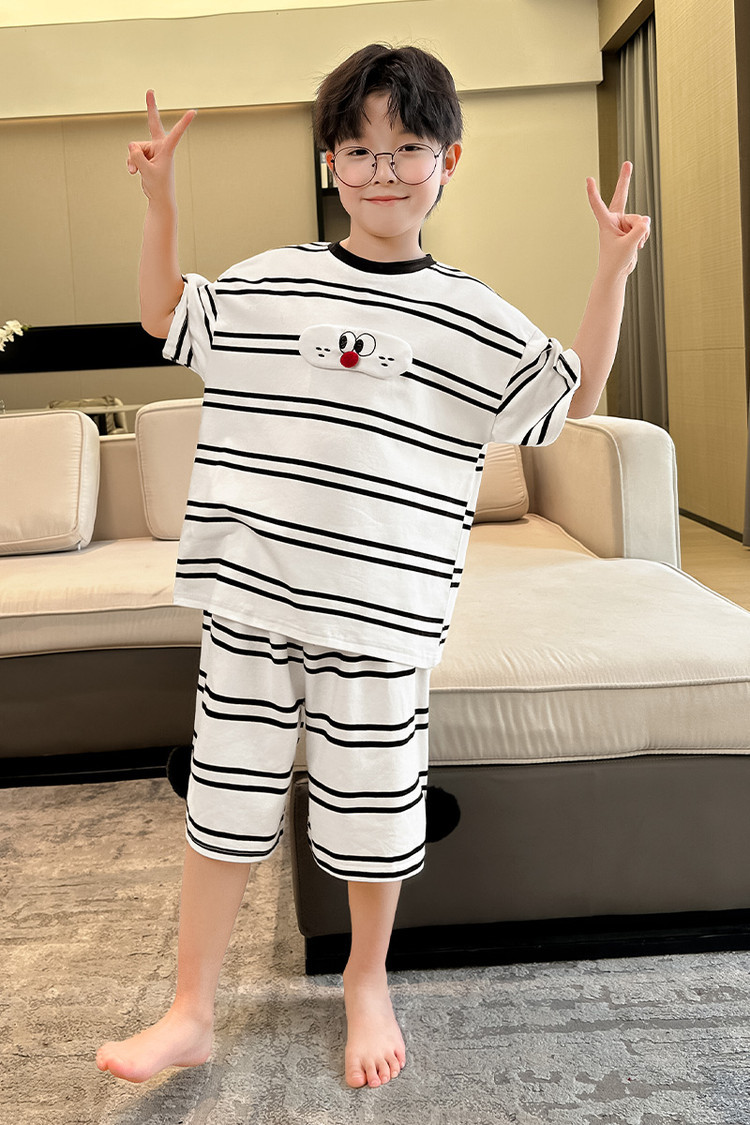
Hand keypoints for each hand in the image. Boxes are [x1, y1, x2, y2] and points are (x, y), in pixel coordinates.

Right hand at [126, 90, 195, 202]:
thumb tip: (131, 144)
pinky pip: (132, 154)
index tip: (194, 112)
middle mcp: (160, 146)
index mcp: (167, 149)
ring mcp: (152, 149)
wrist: (158, 198)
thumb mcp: (147, 172)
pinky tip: (134, 172)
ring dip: (134, 160)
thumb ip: (138, 157)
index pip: (176, 133)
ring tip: (139, 171)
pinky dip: (131, 163)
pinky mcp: (145, 154)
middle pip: (153, 123)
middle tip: (150, 90)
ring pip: (135, 148)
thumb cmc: (159, 186)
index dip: (184, 122)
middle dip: (150, 107)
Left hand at [586, 161, 650, 278]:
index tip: (588, 179)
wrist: (617, 272)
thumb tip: (647, 219)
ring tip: (633, 245)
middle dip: (625, 180)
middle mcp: (614, 220)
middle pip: (621, 197)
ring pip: (639, 220)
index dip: (593, 192)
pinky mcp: (631, 229)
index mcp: (605, 223)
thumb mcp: (629, 245)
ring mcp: (623, 223)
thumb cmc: (616, 260)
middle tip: (628, 163)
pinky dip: (644, 236)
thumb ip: (639, 230)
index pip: (598, 205)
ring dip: (640, 234)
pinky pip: (644, 226)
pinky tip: (637, 244)